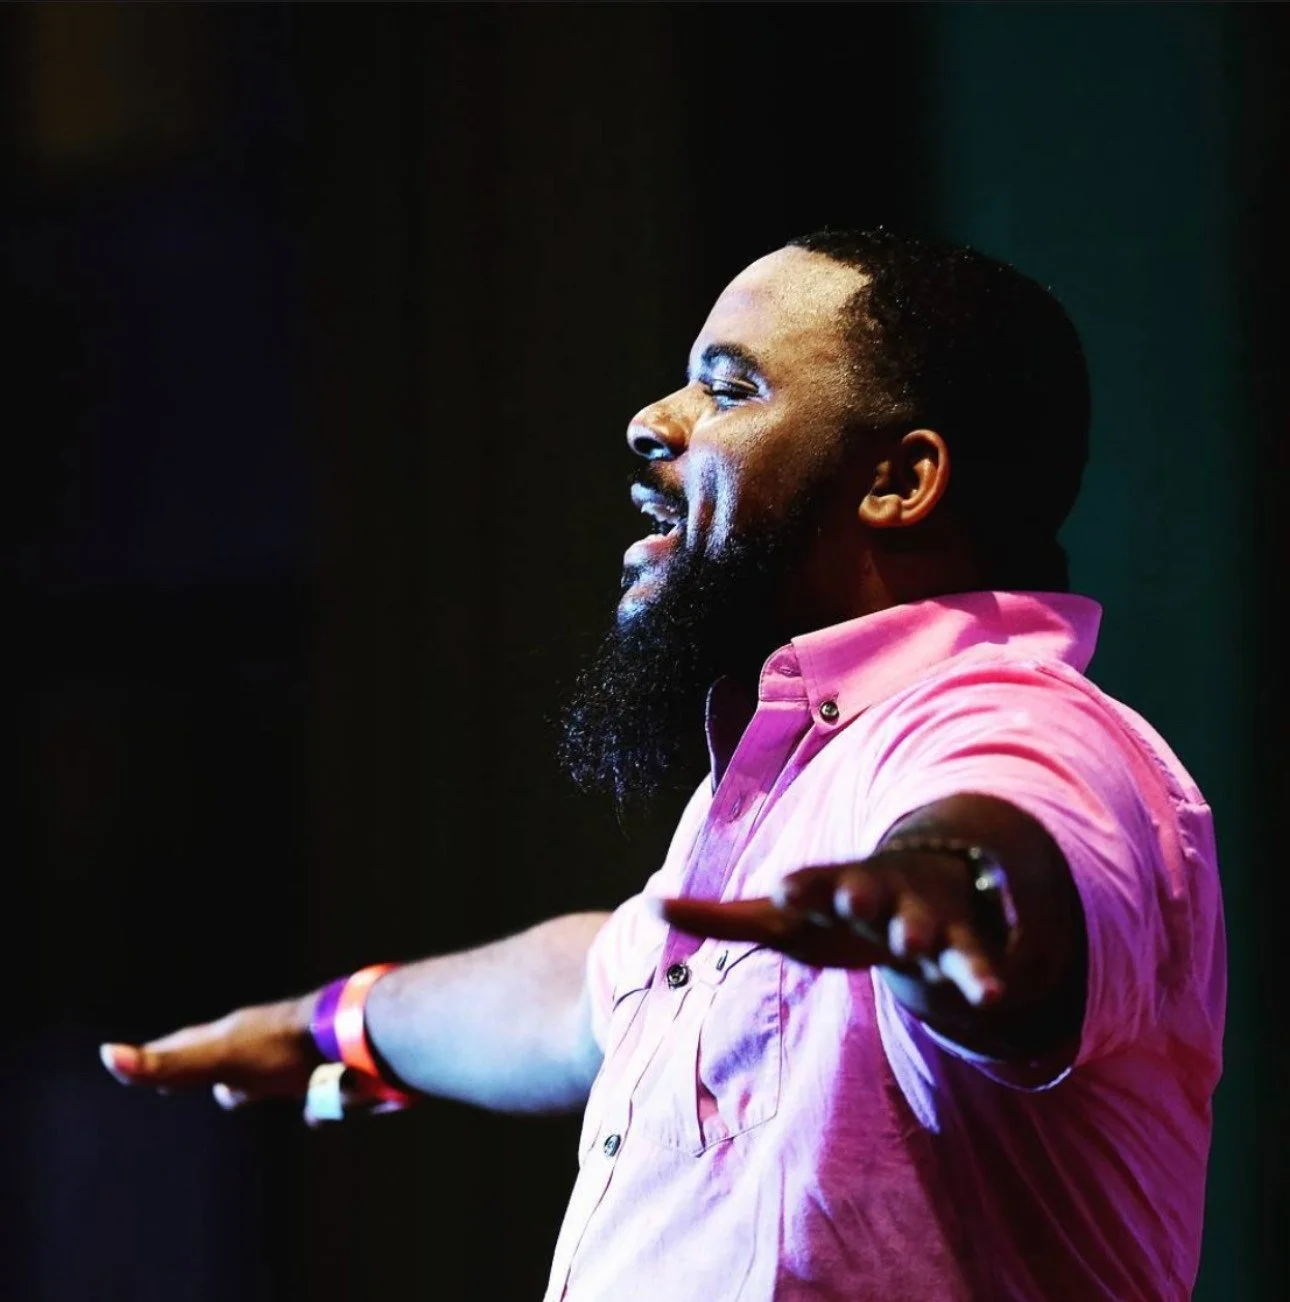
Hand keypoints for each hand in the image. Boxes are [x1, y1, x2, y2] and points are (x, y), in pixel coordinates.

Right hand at [98, 994, 387, 1123]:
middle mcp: (260, 1044)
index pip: (184, 1047)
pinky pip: (310, 1093)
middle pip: (220, 1059)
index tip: (132, 1059)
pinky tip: (315, 1113)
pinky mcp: (327, 1074)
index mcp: (231, 1038)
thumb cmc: (279, 1046)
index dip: (160, 1056)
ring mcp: (294, 1057)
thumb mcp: (217, 1058)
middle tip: (180, 1078)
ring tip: (238, 1091)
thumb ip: (168, 1063)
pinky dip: (308, 1102)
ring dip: (250, 1083)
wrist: (351, 1033)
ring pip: (262, 1074)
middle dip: (200, 1069)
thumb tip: (107, 1055)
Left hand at [656, 848, 1007, 1006]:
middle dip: (860, 893)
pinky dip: (983, 974)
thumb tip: (646, 903)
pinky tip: (995, 994)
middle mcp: (875, 893)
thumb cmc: (834, 909)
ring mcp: (920, 916)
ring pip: (922, 922)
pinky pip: (972, 961)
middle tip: (855, 898)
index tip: (784, 888)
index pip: (810, 883)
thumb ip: (718, 918)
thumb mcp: (779, 920)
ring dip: (919, 929)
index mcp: (829, 886)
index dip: (801, 886)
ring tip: (917, 941)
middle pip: (866, 891)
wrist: (921, 889)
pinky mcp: (959, 946)